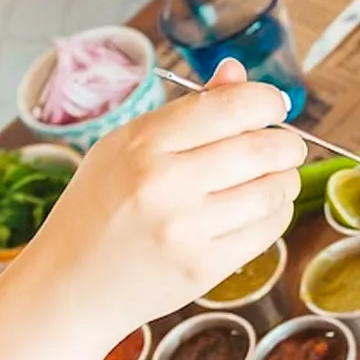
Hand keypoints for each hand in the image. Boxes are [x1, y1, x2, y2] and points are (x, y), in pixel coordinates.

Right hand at [15, 59, 306, 339]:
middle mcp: (166, 184)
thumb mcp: (125, 147)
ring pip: (274, 191)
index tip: (273, 107)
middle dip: (288, 144)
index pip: (230, 107)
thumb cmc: (99, 208)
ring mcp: (187, 229)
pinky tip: (262, 209)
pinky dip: (276, 214)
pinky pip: (268, 231)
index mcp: (143, 143)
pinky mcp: (205, 267)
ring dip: (286, 179)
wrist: (71, 284)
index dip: (267, 102)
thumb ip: (187, 112)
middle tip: (287, 146)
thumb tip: (238, 74)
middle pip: (262, 148)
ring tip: (276, 177)